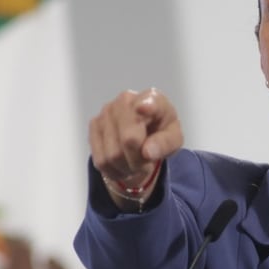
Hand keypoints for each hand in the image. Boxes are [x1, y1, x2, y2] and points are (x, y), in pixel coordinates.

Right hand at [88, 88, 183, 208]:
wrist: (145, 130)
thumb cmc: (162, 131)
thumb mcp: (174, 139)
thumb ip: (166, 144)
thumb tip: (148, 152)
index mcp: (152, 98)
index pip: (147, 104)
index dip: (145, 106)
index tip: (144, 108)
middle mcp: (125, 100)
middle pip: (128, 140)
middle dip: (138, 161)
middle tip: (145, 164)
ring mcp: (106, 111)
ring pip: (112, 155)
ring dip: (126, 168)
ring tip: (134, 164)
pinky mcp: (94, 125)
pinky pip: (100, 160)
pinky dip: (113, 170)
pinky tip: (122, 165)